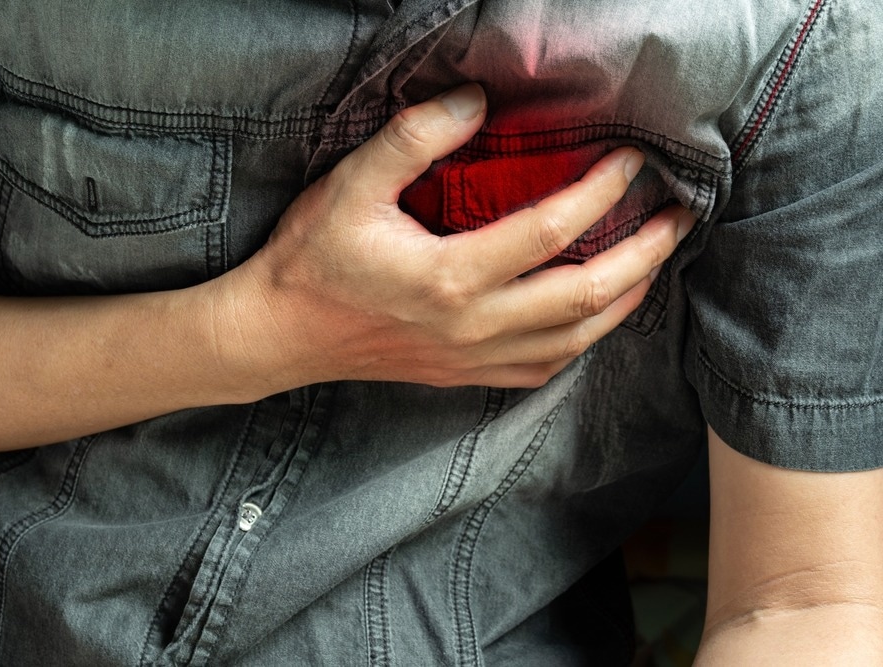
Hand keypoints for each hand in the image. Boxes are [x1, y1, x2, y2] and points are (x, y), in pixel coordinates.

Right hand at [220, 84, 694, 396]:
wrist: (282, 334)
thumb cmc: (313, 259)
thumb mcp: (351, 185)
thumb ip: (414, 138)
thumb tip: (477, 102)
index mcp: (450, 276)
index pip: (552, 229)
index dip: (602, 189)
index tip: (630, 159)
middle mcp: (473, 325)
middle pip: (587, 296)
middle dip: (643, 254)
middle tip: (677, 218)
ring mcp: (472, 358)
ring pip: (577, 339)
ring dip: (626, 300)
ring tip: (652, 263)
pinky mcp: (464, 376)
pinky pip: (543, 369)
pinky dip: (583, 341)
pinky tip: (594, 318)